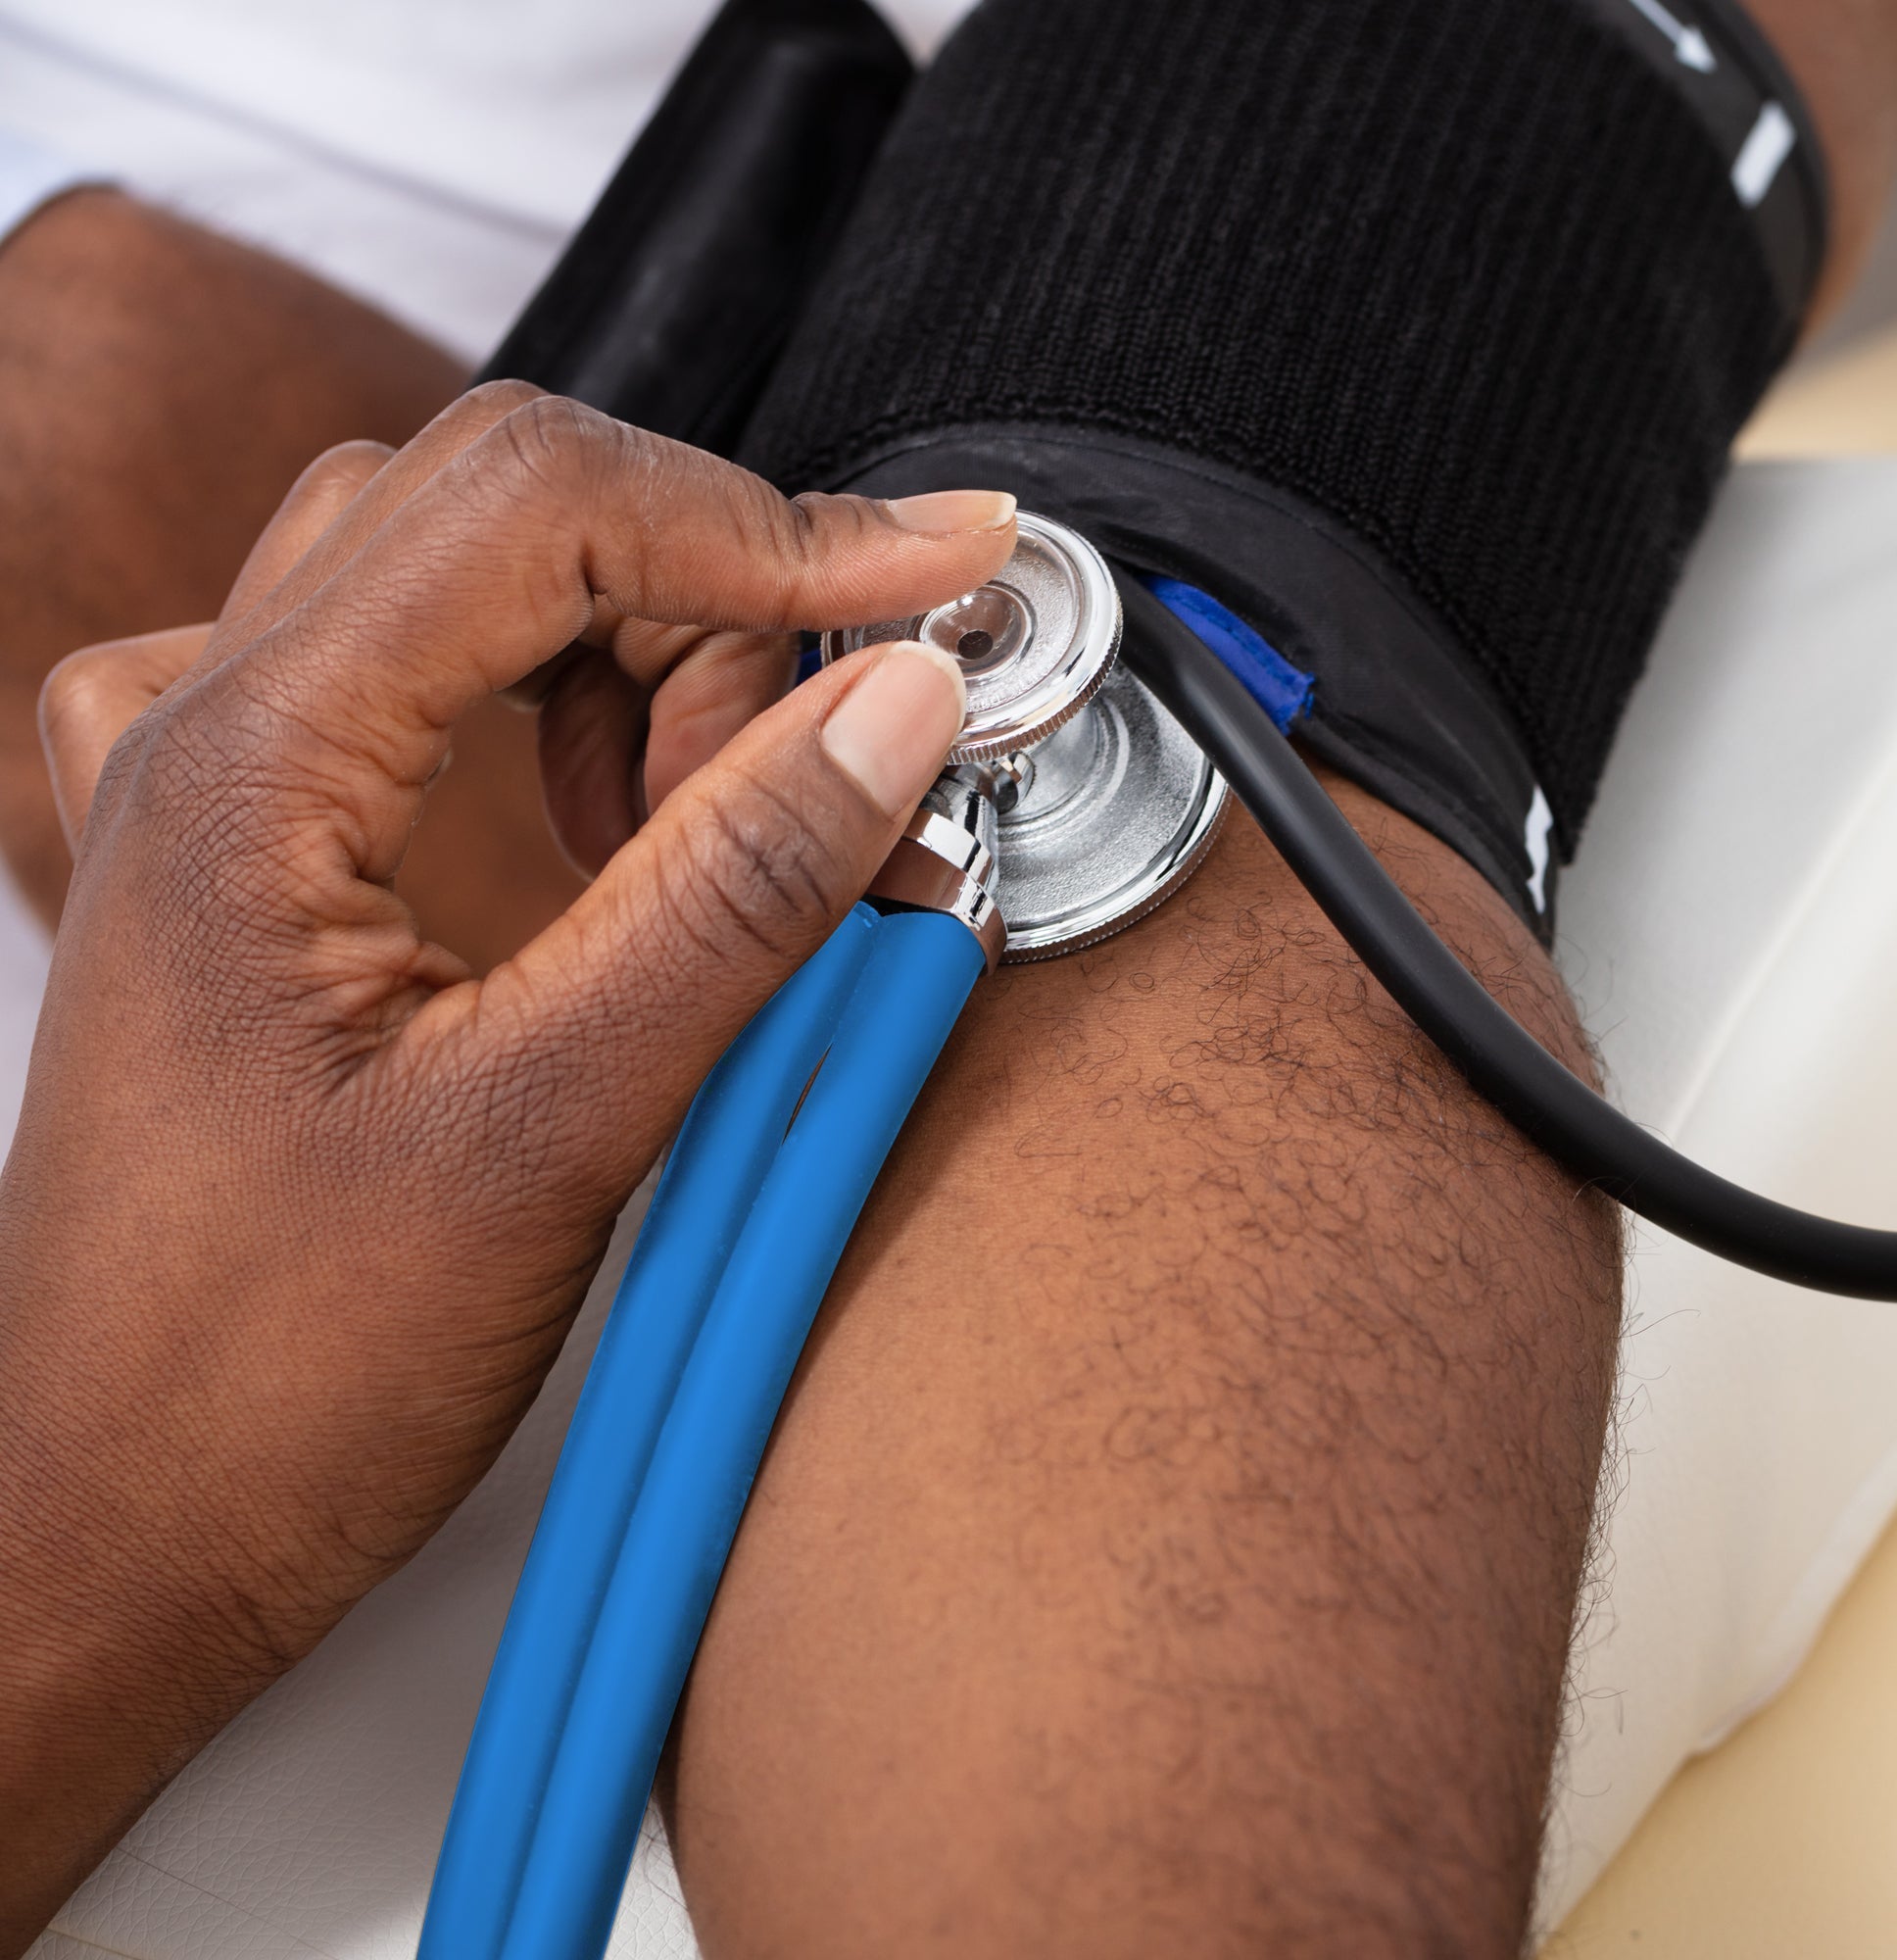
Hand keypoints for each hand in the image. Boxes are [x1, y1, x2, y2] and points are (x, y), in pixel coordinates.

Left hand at [0, 381, 1012, 1949]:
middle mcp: (208, 731)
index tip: (940, 569)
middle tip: (831, 770)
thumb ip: (732, 896)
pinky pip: (422, 673)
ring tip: (713, 828)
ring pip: (466, 574)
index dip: (772, 528)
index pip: (542, 511)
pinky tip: (612, 833)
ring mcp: (217, 781)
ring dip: (641, 661)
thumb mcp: (545, 1133)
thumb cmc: (260, 1381)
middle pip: (508, 508)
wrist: (108, 1526)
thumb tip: (893, 709)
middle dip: (716, 605)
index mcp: (248, 765)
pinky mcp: (259, 848)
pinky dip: (561, 711)